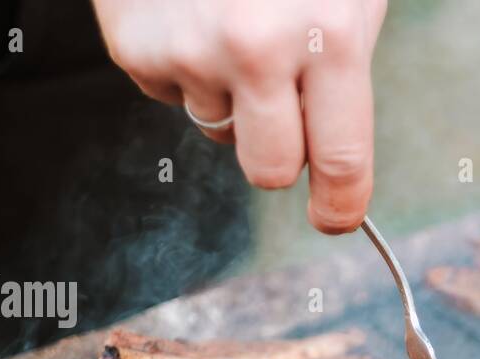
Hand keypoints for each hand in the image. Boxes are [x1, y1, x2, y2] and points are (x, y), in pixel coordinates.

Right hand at [92, 0, 386, 233]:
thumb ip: (345, 65)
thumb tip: (336, 156)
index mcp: (329, 35)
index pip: (341, 159)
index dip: (341, 204)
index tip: (335, 217)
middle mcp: (257, 49)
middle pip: (269, 171)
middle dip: (279, 153)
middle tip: (281, 110)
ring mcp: (189, 51)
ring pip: (217, 127)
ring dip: (228, 92)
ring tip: (227, 19)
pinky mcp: (135, 47)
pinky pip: (170, 94)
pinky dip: (182, 64)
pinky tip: (188, 11)